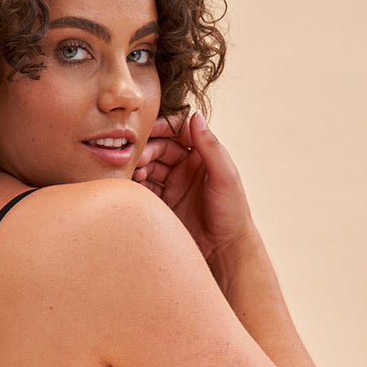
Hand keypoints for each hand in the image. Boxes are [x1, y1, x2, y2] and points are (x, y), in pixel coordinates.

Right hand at [133, 112, 255, 263]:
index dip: (163, 128)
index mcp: (202, 156)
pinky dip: (137, 186)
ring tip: (137, 173)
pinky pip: (145, 189)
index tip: (148, 129)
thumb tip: (196, 116)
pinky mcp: (163, 204)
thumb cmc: (232, 212)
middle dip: (147, 150)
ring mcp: (173, 185)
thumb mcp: (225, 175)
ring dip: (140, 167)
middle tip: (139, 158)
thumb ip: (210, 146)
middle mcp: (186, 168)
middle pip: (160, 148)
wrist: (224, 250)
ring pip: (150, 167)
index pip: (179, 132)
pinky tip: (133, 186)